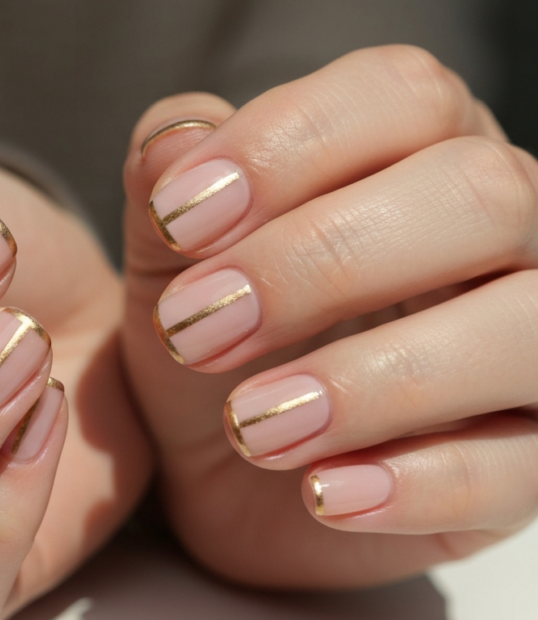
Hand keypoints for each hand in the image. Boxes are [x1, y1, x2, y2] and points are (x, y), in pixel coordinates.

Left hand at [122, 45, 537, 587]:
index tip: (176, 220)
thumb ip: (167, 190)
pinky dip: (417, 483)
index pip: (405, 95)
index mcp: (418, 153)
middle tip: (197, 329)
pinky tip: (322, 495)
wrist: (226, 470)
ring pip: (525, 327)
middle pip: (476, 196)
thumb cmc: (215, 342)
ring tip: (252, 424)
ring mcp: (533, 347)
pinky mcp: (530, 460)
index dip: (288, 145)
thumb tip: (172, 142)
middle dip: (318, 261)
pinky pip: (521, 468)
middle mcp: (505, 234)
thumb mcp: (169, 263)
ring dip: (373, 378)